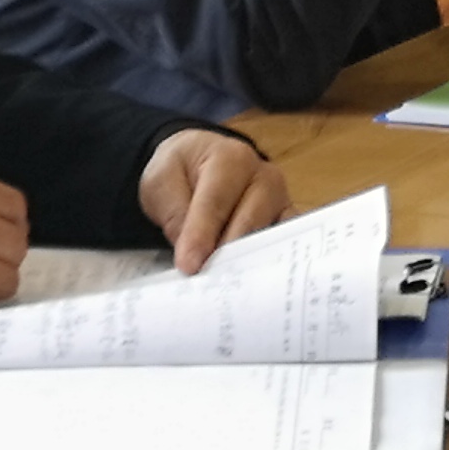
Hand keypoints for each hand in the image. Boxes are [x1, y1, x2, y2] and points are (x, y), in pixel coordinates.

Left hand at [137, 130, 289, 273]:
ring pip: (269, 238)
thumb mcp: (162, 182)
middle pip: (249, 222)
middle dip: (226, 256)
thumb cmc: (181, 172)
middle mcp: (264, 177)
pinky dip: (271, 266)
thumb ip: (174, 213)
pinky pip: (285, 246)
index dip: (201, 236)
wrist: (198, 161)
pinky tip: (254, 285)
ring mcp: (280, 200)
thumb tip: (192, 254)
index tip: (189, 266)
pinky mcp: (286, 221)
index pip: (216, 202)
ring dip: (248, 264)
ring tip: (226, 289)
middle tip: (207, 285)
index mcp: (231, 160)